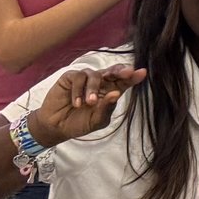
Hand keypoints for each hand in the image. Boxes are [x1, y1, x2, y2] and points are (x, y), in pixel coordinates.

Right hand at [27, 64, 144, 146]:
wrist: (57, 127)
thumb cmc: (79, 123)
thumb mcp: (96, 121)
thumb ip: (106, 108)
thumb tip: (116, 94)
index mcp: (111, 91)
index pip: (124, 81)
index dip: (133, 76)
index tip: (142, 73)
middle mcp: (100, 82)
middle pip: (113, 71)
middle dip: (121, 71)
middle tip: (127, 73)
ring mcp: (85, 78)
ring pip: (95, 75)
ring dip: (93, 89)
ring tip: (89, 103)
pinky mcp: (70, 77)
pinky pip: (78, 77)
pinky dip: (78, 90)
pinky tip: (76, 103)